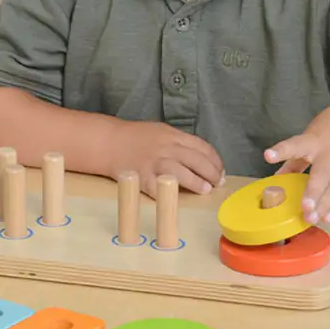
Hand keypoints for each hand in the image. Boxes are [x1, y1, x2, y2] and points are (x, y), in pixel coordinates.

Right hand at [105, 120, 223, 197]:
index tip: (220, 170)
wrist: (109, 142)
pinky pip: (161, 188)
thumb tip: (202, 158)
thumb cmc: (136, 137)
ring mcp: (155, 163)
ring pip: (183, 174)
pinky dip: (173, 193)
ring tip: (206, 189)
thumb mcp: (161, 131)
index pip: (202, 148)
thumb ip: (180, 142)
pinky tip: (181, 197)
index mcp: (173, 136)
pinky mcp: (144, 178)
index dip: (215, 161)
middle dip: (212, 173)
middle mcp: (166, 148)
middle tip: (217, 182)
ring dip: (198, 183)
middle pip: (197, 161)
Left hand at [263, 114, 329, 224]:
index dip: (282, 151)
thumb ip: (294, 159)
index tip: (268, 156)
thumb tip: (276, 178)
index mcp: (314, 141)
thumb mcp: (310, 136)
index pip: (296, 146)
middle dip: (313, 192)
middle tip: (305, 208)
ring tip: (312, 219)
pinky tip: (327, 216)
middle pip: (322, 174)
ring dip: (324, 205)